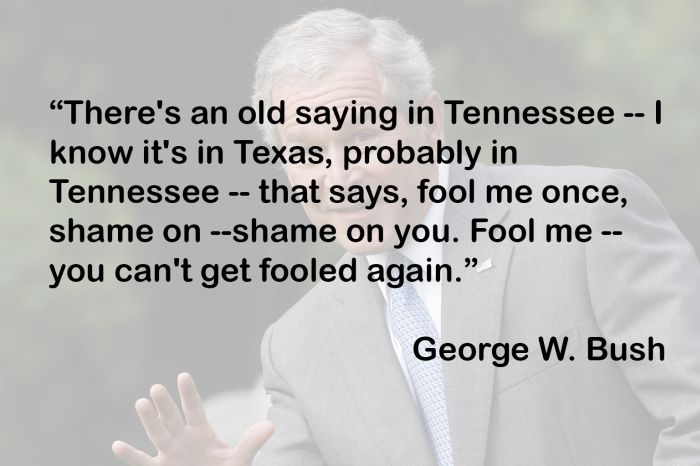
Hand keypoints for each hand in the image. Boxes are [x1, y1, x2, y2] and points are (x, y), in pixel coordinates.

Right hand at [112, 373, 273, 465]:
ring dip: (149, 421)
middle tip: (157, 388)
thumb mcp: (240, 459)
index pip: (195, 409)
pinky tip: (117, 445)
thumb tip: (271, 425)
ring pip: (157, 434)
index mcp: (202, 432)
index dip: (189, 394)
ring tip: (140, 403)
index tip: (183, 375)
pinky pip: (143, 462)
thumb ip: (251, 442)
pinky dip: (130, 455)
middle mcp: (182, 438)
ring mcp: (169, 453)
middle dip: (165, 405)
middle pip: (173, 418)